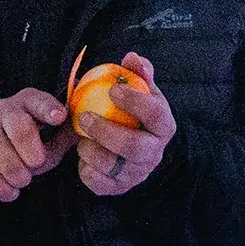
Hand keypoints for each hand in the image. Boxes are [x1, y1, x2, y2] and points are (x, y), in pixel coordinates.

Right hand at [0, 88, 76, 201]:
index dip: (48, 108)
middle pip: (19, 128)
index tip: (59, 117)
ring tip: (23, 179)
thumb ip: (66, 135)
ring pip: (3, 157)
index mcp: (27, 102)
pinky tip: (10, 190)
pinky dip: (4, 189)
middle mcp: (3, 111)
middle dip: (32, 153)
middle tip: (38, 164)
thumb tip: (88, 133)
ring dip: (19, 175)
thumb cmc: (25, 143)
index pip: (37, 101)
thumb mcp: (49, 136)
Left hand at [74, 52, 174, 196]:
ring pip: (114, 167)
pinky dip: (86, 169)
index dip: (135, 102)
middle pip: (135, 147)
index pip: (155, 115)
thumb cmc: (134, 115)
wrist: (134, 149)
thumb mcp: (140, 92)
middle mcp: (154, 153)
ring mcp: (138, 173)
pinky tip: (83, 154)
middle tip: (84, 116)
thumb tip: (132, 57)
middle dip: (107, 132)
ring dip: (91, 150)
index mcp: (163, 126)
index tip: (112, 89)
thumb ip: (137, 74)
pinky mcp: (119, 188)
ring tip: (81, 137)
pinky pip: (99, 183)